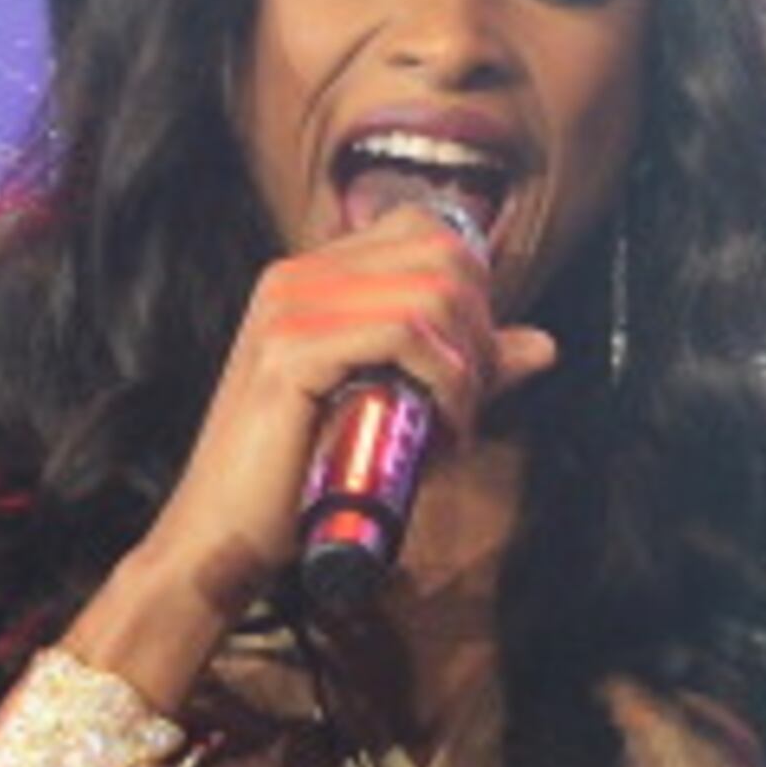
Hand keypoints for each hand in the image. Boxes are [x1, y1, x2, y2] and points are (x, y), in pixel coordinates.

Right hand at [142, 208, 558, 616]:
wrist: (224, 535)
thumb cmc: (305, 477)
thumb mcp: (397, 408)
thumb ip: (462, 369)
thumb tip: (541, 345)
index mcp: (316, 278)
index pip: (428, 231)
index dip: (475, 292)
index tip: (475, 365)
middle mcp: (298, 277)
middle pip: (442, 253)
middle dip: (480, 328)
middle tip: (471, 400)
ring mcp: (289, 309)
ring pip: (432, 291)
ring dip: (468, 364)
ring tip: (455, 423)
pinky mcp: (290, 353)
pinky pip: (403, 334)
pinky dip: (445, 383)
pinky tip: (442, 429)